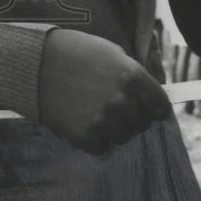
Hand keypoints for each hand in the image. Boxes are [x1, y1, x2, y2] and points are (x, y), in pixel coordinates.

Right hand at [38, 29, 171, 155]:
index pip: (161, 106)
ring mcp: (103, 119)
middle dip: (134, 118)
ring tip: (101, 116)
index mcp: (134, 76)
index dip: (156, 109)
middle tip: (119, 110)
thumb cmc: (79, 52)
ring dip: (116, 130)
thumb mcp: (116, 54)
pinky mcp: (83, 135)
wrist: (39, 62)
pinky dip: (98, 141)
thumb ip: (134, 76)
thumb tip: (149, 93)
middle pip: (143, 124)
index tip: (151, 110)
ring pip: (123, 137)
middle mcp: (122, 100)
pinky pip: (102, 148)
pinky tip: (88, 126)